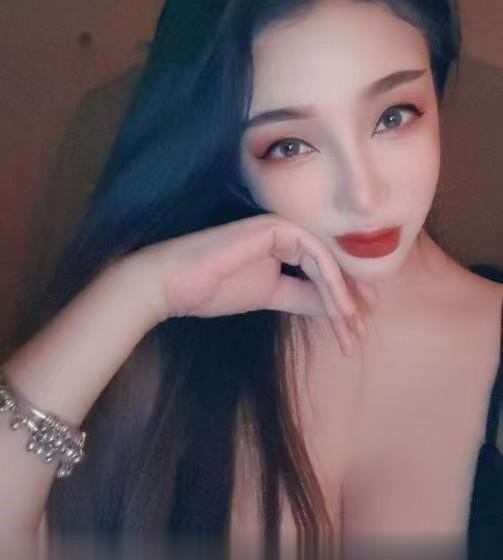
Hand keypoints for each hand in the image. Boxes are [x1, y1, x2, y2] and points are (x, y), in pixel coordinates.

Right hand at [132, 213, 375, 355]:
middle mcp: (288, 231)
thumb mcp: (270, 296)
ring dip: (343, 296)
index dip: (342, 299)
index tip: (355, 330)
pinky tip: (340, 309)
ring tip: (352, 329)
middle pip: (331, 264)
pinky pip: (314, 255)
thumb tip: (335, 307)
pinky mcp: (275, 227)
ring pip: (327, 261)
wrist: (174, 284)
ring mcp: (282, 225)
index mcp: (284, 244)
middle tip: (360, 334)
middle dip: (349, 301)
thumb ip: (302, 296)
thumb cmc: (214, 288)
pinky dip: (331, 282)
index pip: (323, 270)